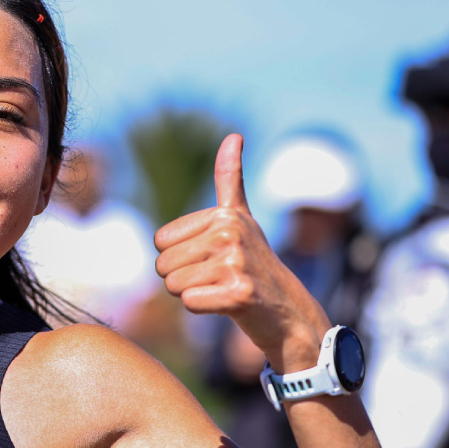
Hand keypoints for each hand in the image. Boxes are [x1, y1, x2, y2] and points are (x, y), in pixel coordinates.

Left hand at [153, 134, 330, 371]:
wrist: (288, 312)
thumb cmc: (255, 264)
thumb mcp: (241, 219)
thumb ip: (231, 179)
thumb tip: (234, 135)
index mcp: (225, 215)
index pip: (160, 242)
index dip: (179, 258)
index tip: (211, 259)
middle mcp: (231, 232)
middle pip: (163, 265)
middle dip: (184, 279)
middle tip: (218, 280)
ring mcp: (237, 263)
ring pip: (173, 286)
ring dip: (194, 295)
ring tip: (223, 290)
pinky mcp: (239, 294)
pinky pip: (189, 303)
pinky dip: (204, 310)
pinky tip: (229, 306)